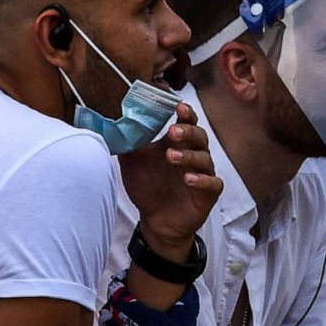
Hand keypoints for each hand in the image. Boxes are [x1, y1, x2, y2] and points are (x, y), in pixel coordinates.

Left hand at [119, 102, 221, 256]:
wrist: (156, 221)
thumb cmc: (148, 187)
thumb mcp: (132, 163)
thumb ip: (127, 142)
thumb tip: (112, 123)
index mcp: (177, 143)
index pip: (186, 122)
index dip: (185, 112)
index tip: (176, 105)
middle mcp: (194, 154)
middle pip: (199, 136)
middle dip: (187, 132)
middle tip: (172, 132)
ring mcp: (203, 173)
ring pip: (204, 158)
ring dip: (189, 155)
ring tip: (171, 156)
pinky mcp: (209, 193)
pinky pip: (213, 183)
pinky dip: (202, 180)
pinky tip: (189, 179)